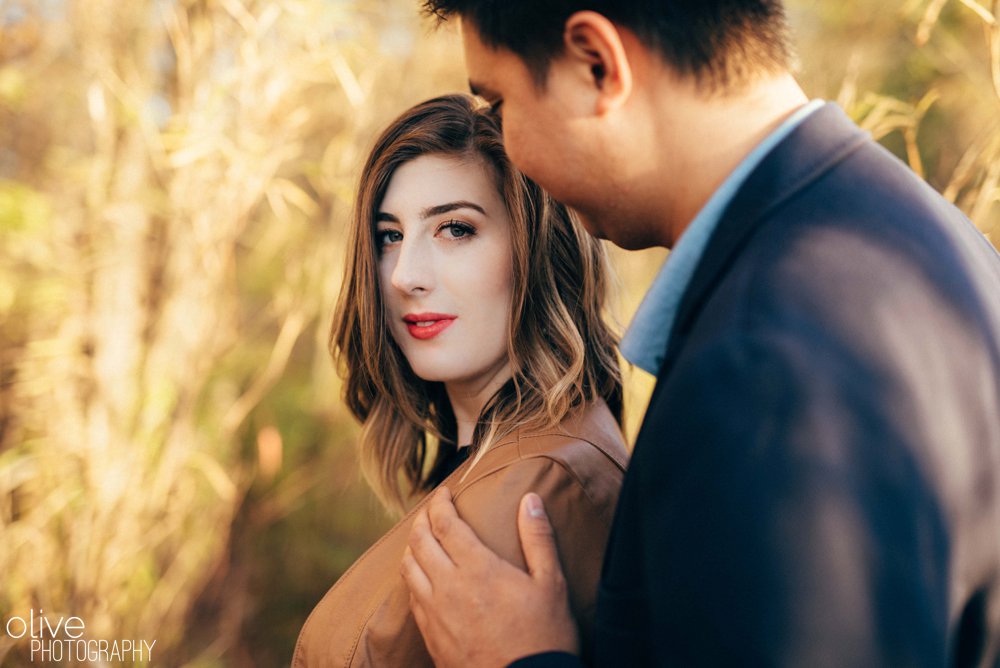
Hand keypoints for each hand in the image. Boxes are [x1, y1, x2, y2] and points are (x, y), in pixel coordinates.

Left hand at [401, 487, 579, 667]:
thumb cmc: (544, 636)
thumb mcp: (552, 584)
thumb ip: (538, 538)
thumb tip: (530, 499)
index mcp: (477, 569)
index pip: (445, 523)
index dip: (439, 503)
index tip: (443, 492)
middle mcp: (448, 587)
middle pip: (419, 541)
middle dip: (421, 519)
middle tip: (430, 510)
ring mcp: (435, 614)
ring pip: (408, 569)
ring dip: (412, 547)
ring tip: (421, 538)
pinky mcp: (431, 636)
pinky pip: (412, 598)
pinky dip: (412, 578)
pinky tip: (422, 578)